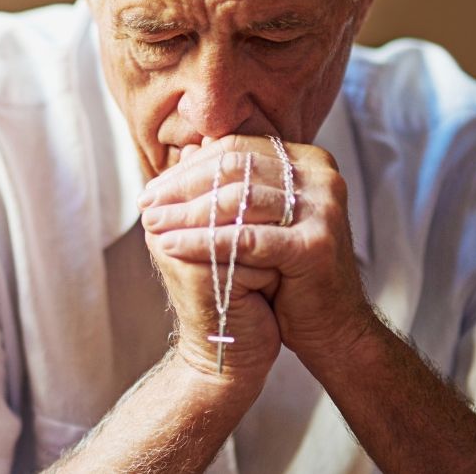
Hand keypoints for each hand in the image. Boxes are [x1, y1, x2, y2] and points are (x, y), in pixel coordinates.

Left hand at [140, 135, 373, 367]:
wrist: (330, 327)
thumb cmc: (287, 271)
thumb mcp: (261, 218)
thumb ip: (233, 182)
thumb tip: (188, 147)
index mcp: (309, 160)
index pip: (237, 148)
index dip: (190, 167)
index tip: (153, 188)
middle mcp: (322, 176)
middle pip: (235, 167)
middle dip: (182, 186)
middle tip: (145, 203)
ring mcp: (323, 208)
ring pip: (238, 199)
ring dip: (186, 212)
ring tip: (151, 224)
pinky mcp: (316, 244)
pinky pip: (245, 239)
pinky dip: (202, 241)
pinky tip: (170, 246)